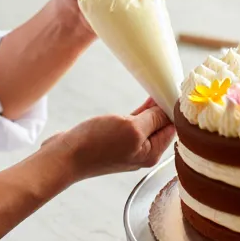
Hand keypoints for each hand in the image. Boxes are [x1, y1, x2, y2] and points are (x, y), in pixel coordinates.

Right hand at [45, 98, 175, 181]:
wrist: (64, 157)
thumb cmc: (96, 145)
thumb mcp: (131, 128)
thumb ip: (153, 119)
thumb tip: (168, 108)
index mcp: (152, 153)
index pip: (173, 127)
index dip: (175, 107)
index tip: (175, 88)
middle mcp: (143, 152)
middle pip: (162, 126)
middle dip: (166, 106)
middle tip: (167, 83)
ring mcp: (129, 147)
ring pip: (148, 124)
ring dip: (153, 108)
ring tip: (158, 88)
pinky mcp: (115, 141)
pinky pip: (134, 124)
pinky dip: (140, 113)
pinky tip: (144, 102)